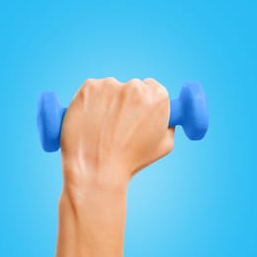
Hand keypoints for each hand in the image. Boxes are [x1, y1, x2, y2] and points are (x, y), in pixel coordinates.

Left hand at [60, 77, 174, 189]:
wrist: (96, 170)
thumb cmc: (130, 162)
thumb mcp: (164, 146)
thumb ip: (168, 125)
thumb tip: (164, 118)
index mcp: (157, 98)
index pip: (154, 89)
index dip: (145, 104)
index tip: (138, 114)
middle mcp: (134, 87)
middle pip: (132, 88)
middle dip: (127, 103)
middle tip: (119, 126)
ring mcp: (109, 86)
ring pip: (111, 90)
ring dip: (108, 103)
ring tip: (102, 130)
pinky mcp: (88, 88)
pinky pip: (92, 92)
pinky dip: (90, 103)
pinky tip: (90, 123)